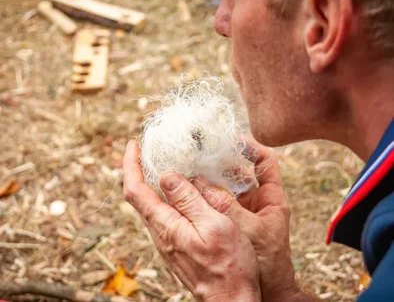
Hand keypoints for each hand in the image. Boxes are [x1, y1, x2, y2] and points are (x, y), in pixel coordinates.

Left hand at [123, 140, 260, 301]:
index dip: (131, 165)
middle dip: (139, 170)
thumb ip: (189, 200)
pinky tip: (180, 191)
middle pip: (139, 196)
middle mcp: (160, 233)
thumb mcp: (213, 225)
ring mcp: (167, 241)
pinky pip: (164, 215)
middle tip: (148, 150)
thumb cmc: (228, 265)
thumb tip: (167, 177)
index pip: (135, 190)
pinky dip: (166, 196)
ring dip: (153, 182)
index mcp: (166, 225)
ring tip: (165, 164)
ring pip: (151, 205)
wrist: (230, 299)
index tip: (133, 145)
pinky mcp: (177, 245)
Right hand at [193, 137, 301, 301]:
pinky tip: (191, 188)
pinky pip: (216, 202)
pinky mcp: (230, 222)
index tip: (233, 137)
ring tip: (193, 162)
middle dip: (223, 158)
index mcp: (272, 198)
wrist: (267, 291)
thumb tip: (200, 183)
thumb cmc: (268, 263)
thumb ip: (227, 207)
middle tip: (203, 147)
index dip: (251, 146)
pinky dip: (205, 194)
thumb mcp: (250, 230)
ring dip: (211, 175)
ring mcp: (243, 211)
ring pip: (226, 185)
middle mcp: (257, 201)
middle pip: (241, 170)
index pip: (265, 161)